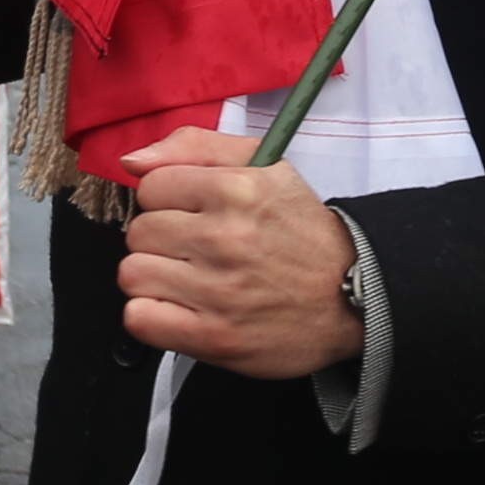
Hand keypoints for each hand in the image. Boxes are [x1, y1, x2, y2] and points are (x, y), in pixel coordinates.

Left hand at [111, 127, 363, 378]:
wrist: (353, 296)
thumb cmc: (302, 232)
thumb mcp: (266, 168)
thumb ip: (196, 147)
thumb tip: (131, 161)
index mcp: (238, 190)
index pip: (151, 187)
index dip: (167, 201)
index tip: (191, 214)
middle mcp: (225, 238)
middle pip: (139, 232)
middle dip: (161, 240)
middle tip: (194, 250)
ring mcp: (218, 291)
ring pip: (132, 274)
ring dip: (155, 278)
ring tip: (187, 280)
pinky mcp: (214, 337)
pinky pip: (139, 319)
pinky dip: (151, 315)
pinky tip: (180, 308)